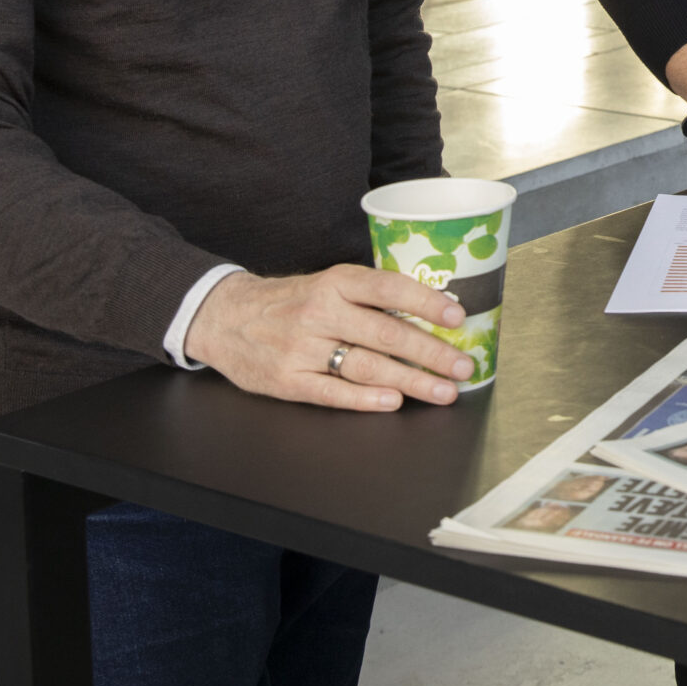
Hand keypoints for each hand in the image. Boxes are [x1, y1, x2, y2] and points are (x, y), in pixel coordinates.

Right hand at [184, 266, 476, 411]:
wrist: (223, 317)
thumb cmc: (289, 301)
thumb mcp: (326, 284)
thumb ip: (369, 296)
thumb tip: (431, 310)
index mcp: (335, 283)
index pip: (389, 288)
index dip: (426, 302)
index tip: (458, 316)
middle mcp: (320, 312)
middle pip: (385, 333)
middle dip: (431, 353)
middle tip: (463, 366)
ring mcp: (302, 348)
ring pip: (366, 366)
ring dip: (411, 381)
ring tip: (443, 391)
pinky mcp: (287, 381)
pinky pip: (332, 392)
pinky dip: (365, 399)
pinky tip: (394, 402)